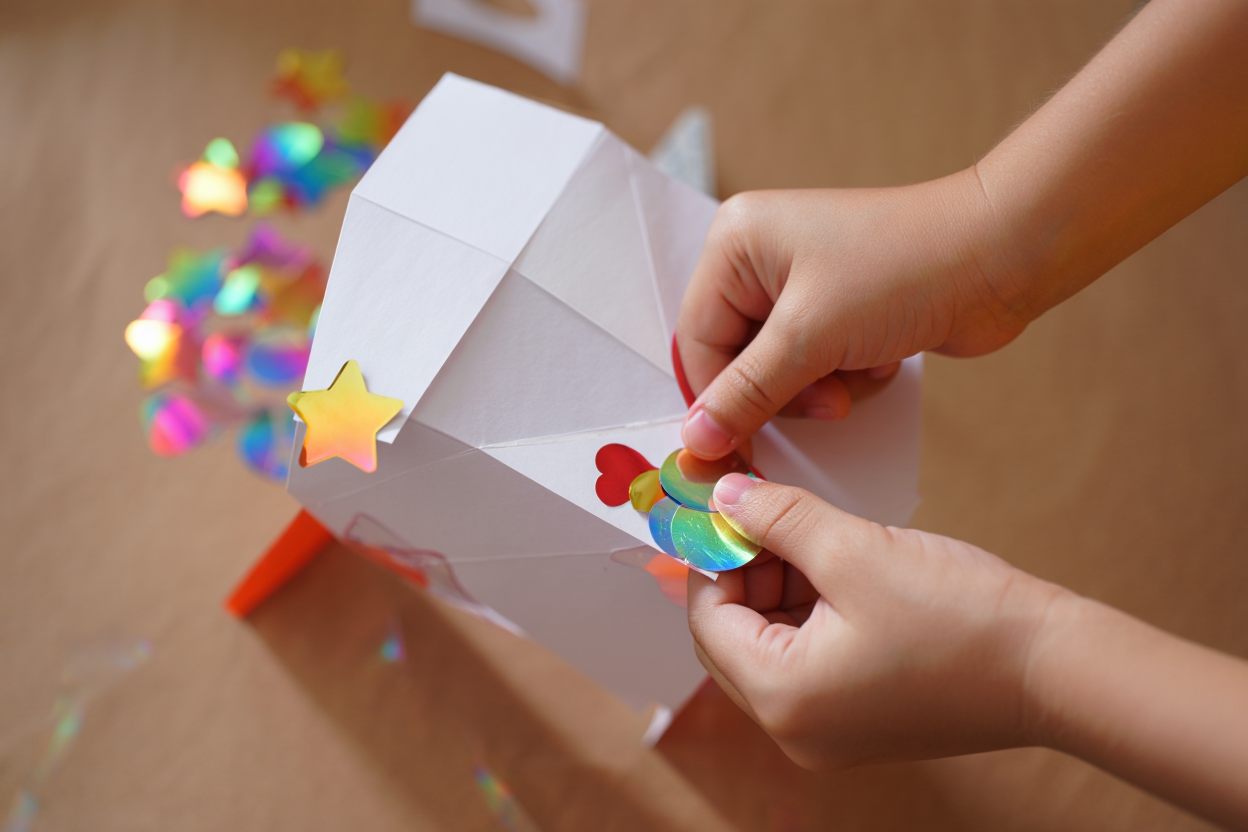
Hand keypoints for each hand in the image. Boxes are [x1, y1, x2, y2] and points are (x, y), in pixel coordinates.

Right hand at [676, 175, 1028, 459]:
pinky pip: (815, 368)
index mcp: (735, 244)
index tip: (731, 453)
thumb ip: (746, 394)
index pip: (697, 341)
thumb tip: (693, 442)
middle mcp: (760, 259)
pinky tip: (881, 357)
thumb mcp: (810, 336)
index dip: (716, 401)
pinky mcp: (838, 310)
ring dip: (819, 389)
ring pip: (777, 373)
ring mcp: (801, 284)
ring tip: (857, 375)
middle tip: (823, 404)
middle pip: (735, 360)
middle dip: (782, 391)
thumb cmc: (904, 270)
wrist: (1003, 256)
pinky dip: (846, 377)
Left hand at [687, 473, 1064, 768]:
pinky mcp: (859, 721)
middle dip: (748, 570)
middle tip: (774, 514)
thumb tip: (724, 497)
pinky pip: (807, 660)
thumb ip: (777, 519)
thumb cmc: (961, 617)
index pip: (708, 620)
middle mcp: (795, 731)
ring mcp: (828, 732)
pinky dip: (811, 611)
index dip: (715, 555)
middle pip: (733, 636)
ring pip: (770, 644)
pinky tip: (838, 566)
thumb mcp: (853, 550)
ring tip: (815, 535)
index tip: (732, 506)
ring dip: (780, 586)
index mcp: (783, 699)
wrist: (1055, 668)